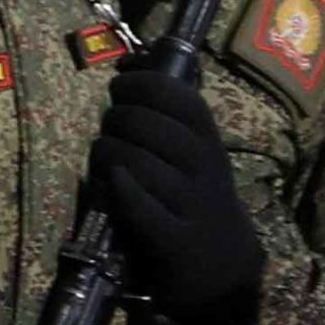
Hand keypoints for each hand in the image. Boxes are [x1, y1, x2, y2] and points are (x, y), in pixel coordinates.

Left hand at [88, 68, 261, 324]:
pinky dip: (125, 192)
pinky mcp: (176, 243)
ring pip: (143, 165)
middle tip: (110, 127)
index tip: (120, 84)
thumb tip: (131, 58)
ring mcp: (192, 207)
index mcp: (208, 143)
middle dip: (120, 118)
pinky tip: (114, 182)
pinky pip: (145, 210)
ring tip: (103, 157)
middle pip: (157, 128)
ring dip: (110, 153)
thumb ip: (165, 111)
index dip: (144, 83)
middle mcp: (205, 171)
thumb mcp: (189, 151)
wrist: (221, 266)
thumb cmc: (191, 196)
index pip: (184, 99)